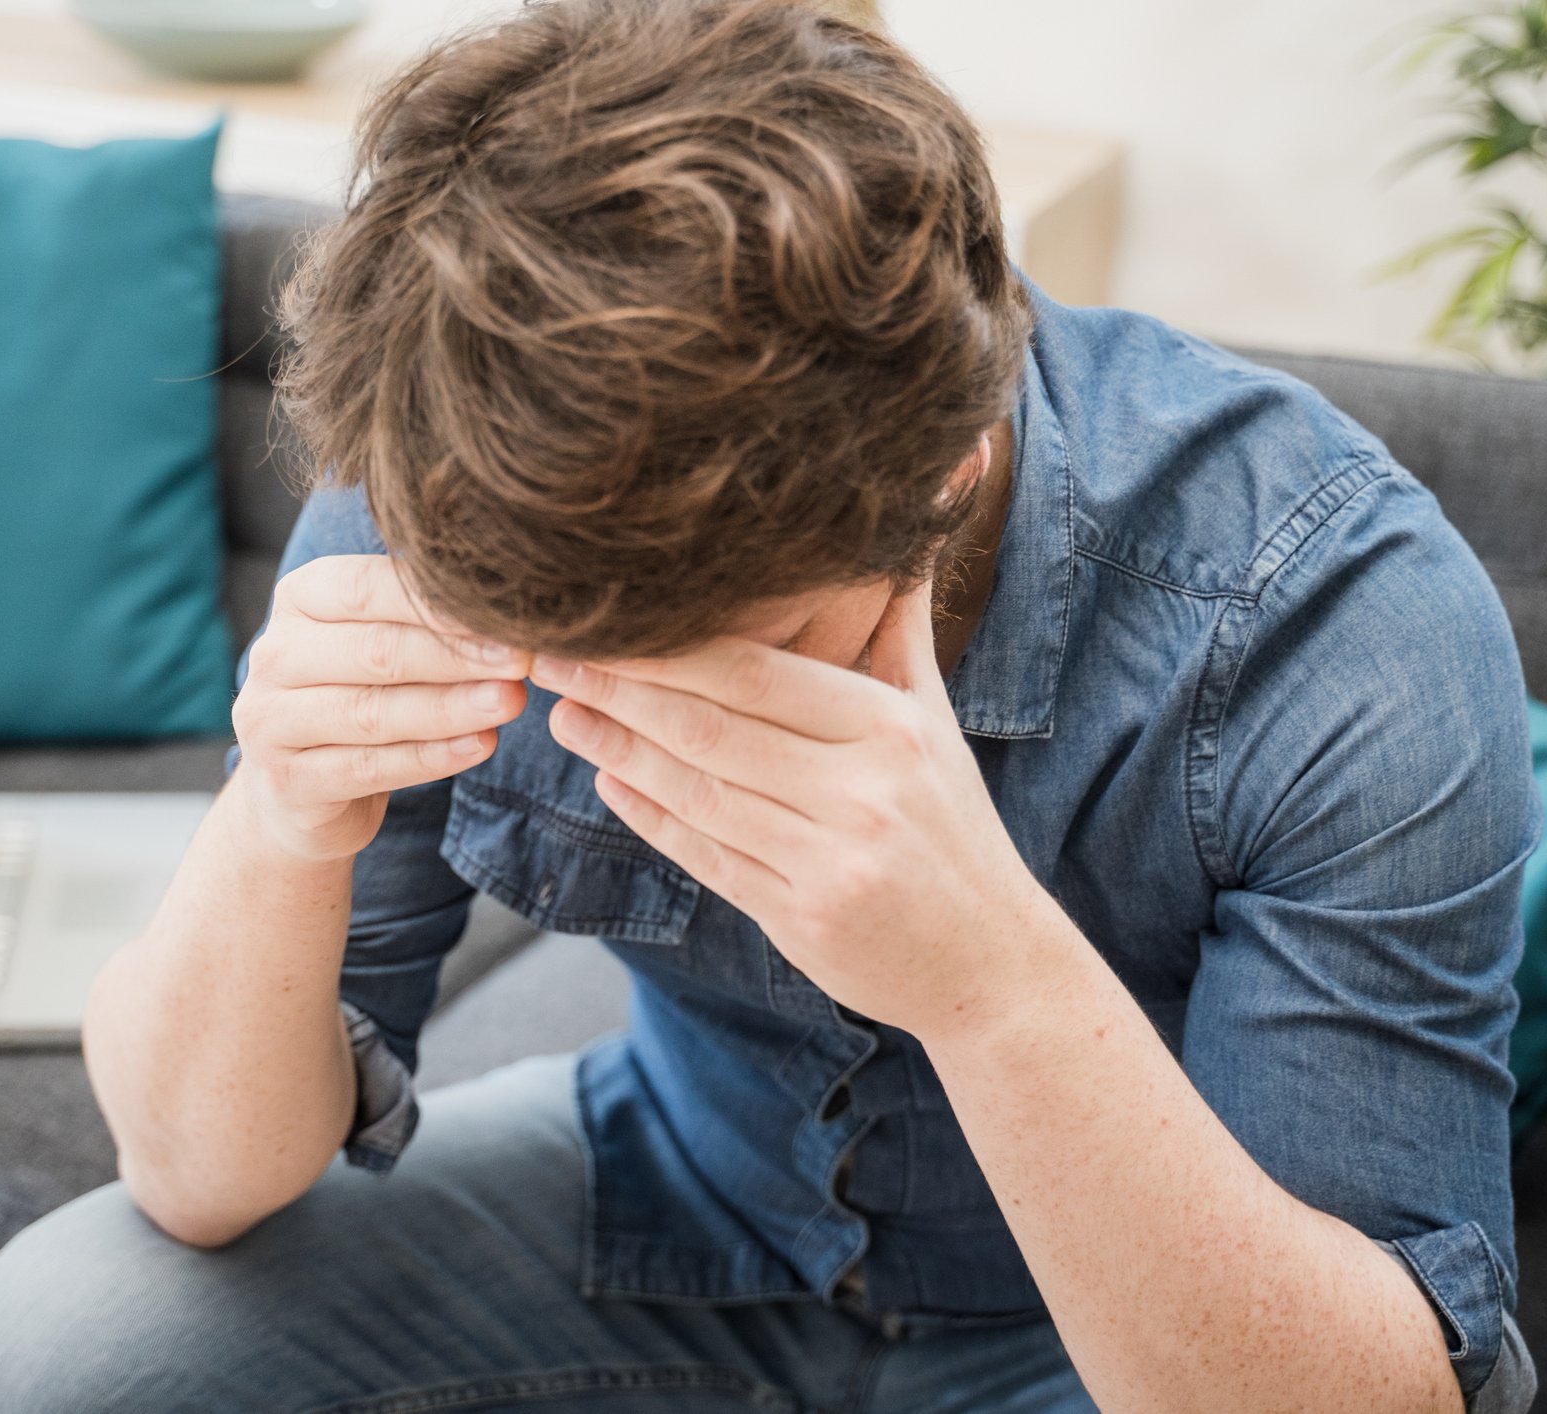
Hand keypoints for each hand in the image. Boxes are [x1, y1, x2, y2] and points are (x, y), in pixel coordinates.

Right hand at [233, 555, 530, 861]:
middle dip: (456, 655)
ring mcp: (272, 722)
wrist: (298, 788)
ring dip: (451, 707)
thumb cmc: (356, 691)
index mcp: (299, 598)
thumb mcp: (375, 637)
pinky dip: (432, 757)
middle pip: (375, 651)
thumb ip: (421, 613)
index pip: (367, 588)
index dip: (439, 602)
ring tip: (510, 701)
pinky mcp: (290, 781)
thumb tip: (508, 600)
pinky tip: (482, 745)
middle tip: (521, 659)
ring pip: (374, 712)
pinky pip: (370, 767)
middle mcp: (275, 655)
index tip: (508, 611)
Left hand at [529, 578, 1058, 1042]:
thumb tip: (897, 532)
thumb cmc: (952, 828)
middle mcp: (861, 792)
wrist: (992, 963)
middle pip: (712, 729)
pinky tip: (609, 785)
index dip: (666, 650)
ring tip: (564, 716)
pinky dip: (651, 820)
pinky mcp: (800, 920)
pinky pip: (707, 858)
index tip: (604, 622)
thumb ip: (899, 630)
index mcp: (888, 730)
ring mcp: (828, 861)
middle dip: (621, 692)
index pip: (755, 674)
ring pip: (698, 793)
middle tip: (554, 660)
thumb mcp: (935, 722)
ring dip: (618, 753)